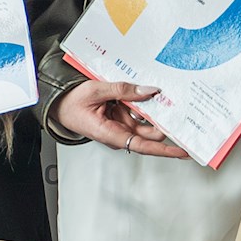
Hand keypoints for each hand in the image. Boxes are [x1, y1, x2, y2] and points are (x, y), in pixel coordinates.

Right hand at [55, 77, 176, 155]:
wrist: (59, 104)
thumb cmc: (71, 104)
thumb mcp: (96, 91)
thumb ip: (123, 90)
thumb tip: (148, 91)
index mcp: (111, 134)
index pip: (144, 145)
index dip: (165, 149)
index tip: (182, 150)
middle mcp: (119, 133)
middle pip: (150, 132)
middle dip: (165, 122)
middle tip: (179, 109)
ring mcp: (121, 125)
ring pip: (146, 120)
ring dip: (154, 109)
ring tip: (164, 96)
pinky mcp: (121, 117)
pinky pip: (138, 112)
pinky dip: (144, 103)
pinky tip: (149, 93)